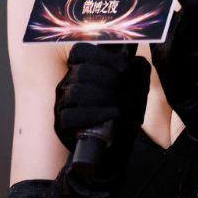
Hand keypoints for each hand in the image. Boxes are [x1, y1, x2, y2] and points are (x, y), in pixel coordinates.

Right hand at [54, 42, 150, 180]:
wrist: (116, 146)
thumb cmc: (123, 113)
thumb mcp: (133, 87)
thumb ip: (135, 70)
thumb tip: (136, 61)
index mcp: (80, 69)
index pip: (80, 51)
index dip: (102, 56)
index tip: (124, 67)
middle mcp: (67, 83)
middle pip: (82, 71)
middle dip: (108, 78)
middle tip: (125, 88)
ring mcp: (62, 104)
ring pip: (76, 91)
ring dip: (102, 96)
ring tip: (120, 105)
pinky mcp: (61, 125)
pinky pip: (70, 116)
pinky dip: (94, 114)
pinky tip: (111, 115)